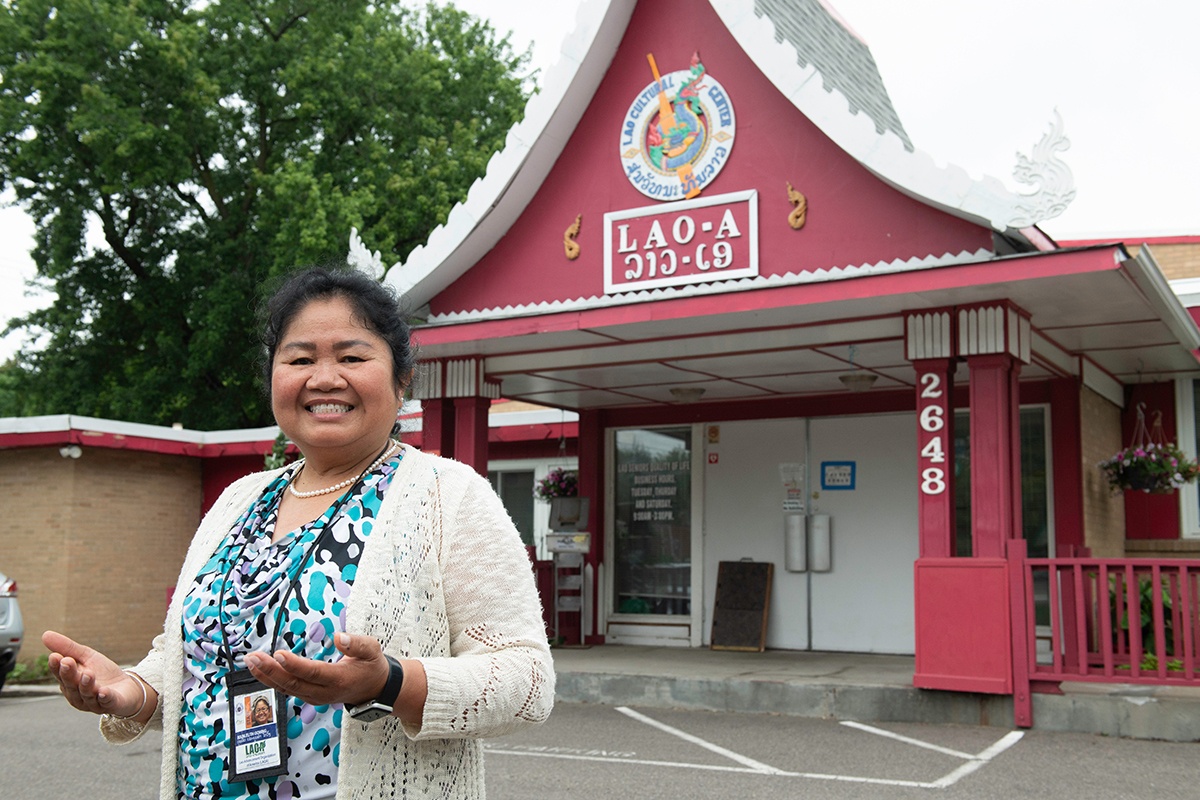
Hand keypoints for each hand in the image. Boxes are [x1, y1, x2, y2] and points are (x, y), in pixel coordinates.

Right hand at [42, 630, 147, 718]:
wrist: (127, 688)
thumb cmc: (102, 673)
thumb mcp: (86, 656)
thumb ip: (68, 648)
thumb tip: (45, 634)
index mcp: (70, 683)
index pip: (60, 674)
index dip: (56, 666)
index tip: (54, 656)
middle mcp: (78, 695)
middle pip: (71, 685)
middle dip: (69, 674)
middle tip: (67, 662)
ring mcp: (94, 702)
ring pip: (87, 695)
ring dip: (86, 685)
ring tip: (87, 674)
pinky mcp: (112, 704)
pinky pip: (106, 702)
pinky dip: (104, 697)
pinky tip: (103, 692)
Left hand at [244, 632, 388, 707]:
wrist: (374, 689)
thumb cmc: (371, 667)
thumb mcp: (372, 650)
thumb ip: (357, 643)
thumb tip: (339, 637)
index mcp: (339, 679)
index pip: (312, 672)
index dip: (294, 665)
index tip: (278, 654)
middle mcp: (324, 692)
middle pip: (293, 683)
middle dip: (271, 670)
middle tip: (253, 657)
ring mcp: (315, 697)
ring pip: (287, 689)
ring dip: (266, 675)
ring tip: (250, 661)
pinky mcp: (309, 696)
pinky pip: (287, 689)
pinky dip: (272, 680)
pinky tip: (260, 670)